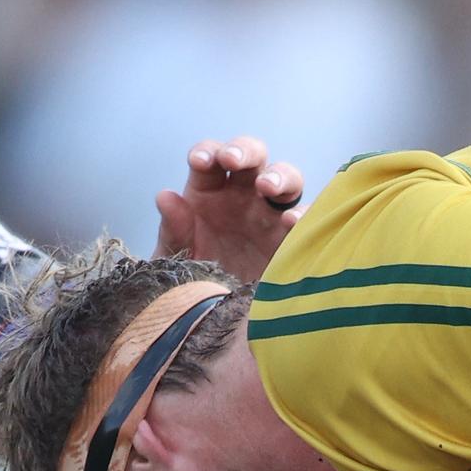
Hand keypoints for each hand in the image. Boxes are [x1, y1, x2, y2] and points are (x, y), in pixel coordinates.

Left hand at [150, 136, 305, 281]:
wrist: (216, 320)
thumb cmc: (191, 281)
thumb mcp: (174, 258)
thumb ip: (172, 229)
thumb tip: (165, 197)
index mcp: (209, 191)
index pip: (210, 158)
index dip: (207, 152)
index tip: (199, 163)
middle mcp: (242, 195)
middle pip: (252, 155)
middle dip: (244, 151)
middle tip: (233, 160)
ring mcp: (270, 214)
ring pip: (286, 178)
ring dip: (279, 176)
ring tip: (267, 188)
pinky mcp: (291, 238)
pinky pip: (305, 219)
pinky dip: (303, 215)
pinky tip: (291, 222)